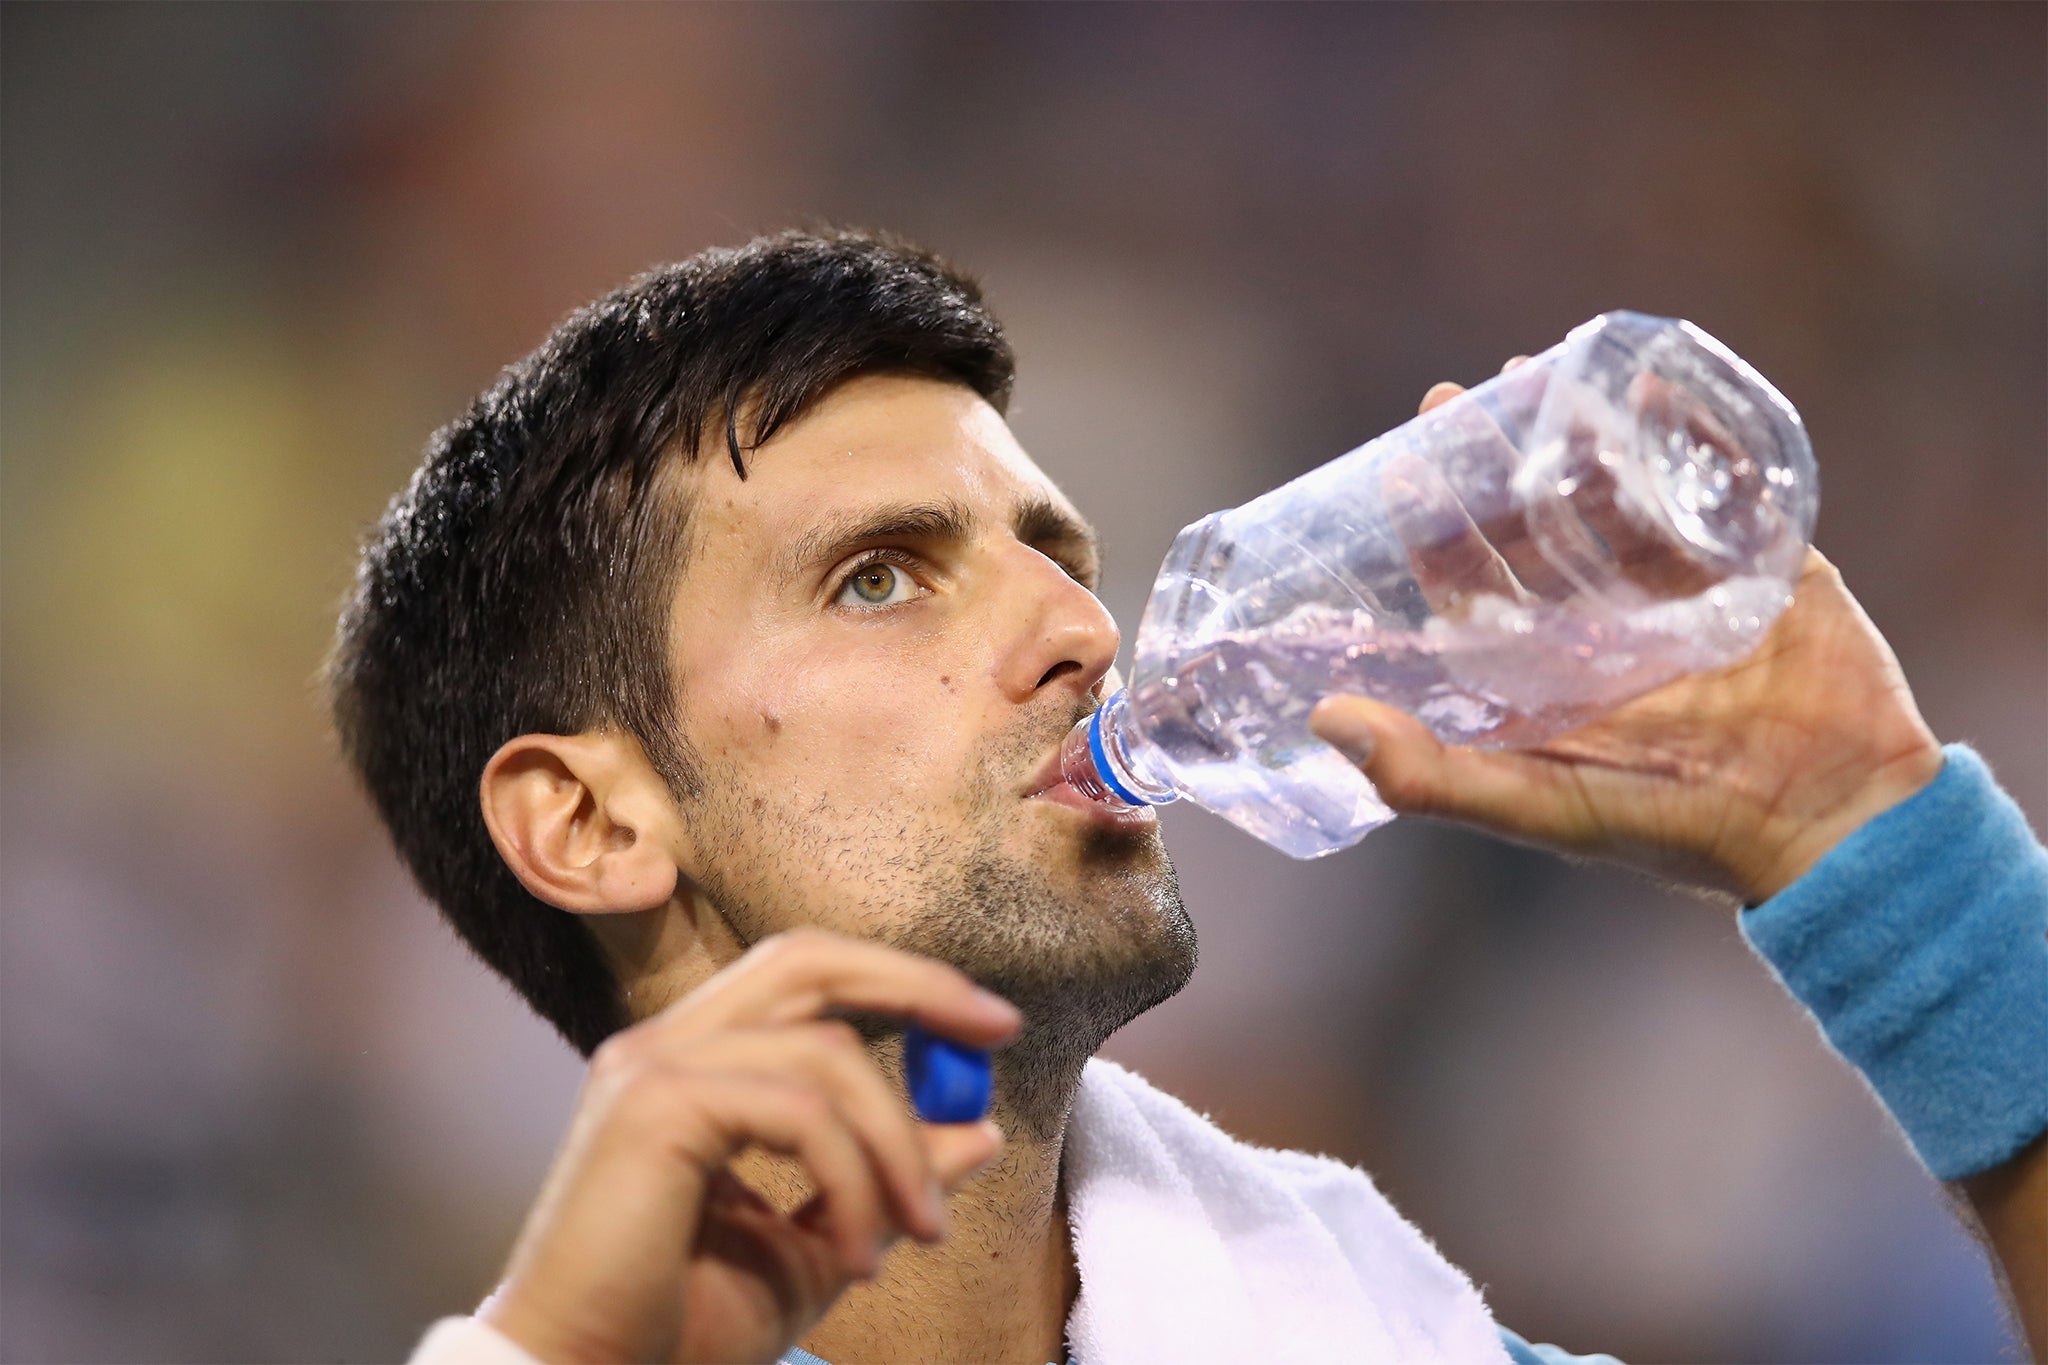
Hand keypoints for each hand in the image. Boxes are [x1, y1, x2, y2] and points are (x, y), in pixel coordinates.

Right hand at [477, 929, 1020, 1363]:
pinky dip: (854, 1182)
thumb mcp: (820, 1243)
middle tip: (997, 1033)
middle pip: (807, 962)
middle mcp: (662, 1045)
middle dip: (915, 985)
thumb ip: (889, 1179)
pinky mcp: (654, 1106)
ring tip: (919, 1233)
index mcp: (692, 1061)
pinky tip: (858, 1259)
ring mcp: (651, 1067)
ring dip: (897, 1146)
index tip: (989, 1024)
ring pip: (824, 1054)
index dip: (899, 981)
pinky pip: (800, 1114)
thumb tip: (980, 1131)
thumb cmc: (681, 1327)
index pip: (804, 974)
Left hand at [1310, 365, 1943, 903]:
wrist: (1835, 824)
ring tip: (1538, 370)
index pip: (1469, 584)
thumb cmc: (1675, 826)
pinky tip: (1650, 382)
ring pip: (1614, 495)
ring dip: (1576, 435)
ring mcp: (1681, 593)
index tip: (1399, 464)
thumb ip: (1429, 774)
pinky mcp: (1756, 566)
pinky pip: (1713, 485)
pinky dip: (1684, 432)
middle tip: (1459, 396)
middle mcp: (1603, 629)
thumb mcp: (1538, 804)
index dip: (1431, 528)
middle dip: (1493, 461)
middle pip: (1531, 525)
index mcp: (1547, 675)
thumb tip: (1321, 718)